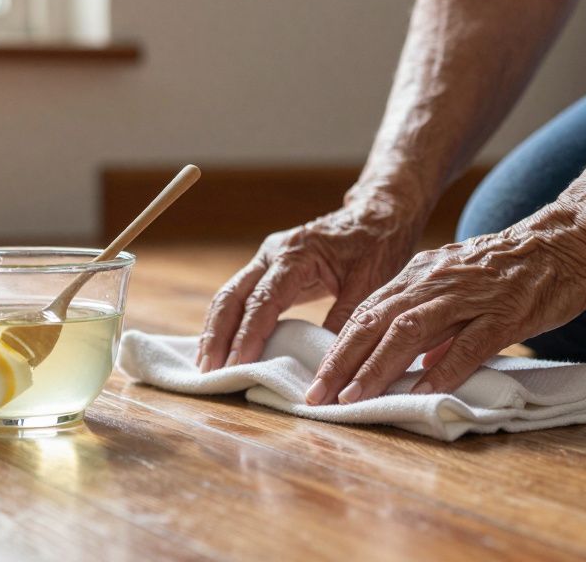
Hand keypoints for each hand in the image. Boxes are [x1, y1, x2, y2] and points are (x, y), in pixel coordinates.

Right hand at [197, 186, 424, 371]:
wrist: (378, 213)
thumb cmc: (378, 245)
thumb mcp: (371, 283)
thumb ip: (346, 320)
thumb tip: (326, 365)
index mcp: (296, 254)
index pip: (262, 301)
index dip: (247, 336)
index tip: (236, 366)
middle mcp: (273, 253)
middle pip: (232, 297)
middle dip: (218, 336)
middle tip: (209, 372)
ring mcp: (266, 258)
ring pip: (229, 296)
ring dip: (216, 331)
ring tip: (207, 366)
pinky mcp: (268, 267)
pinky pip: (239, 296)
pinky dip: (227, 322)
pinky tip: (221, 345)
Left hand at [304, 205, 585, 404]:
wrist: (567, 240)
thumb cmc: (513, 269)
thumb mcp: (458, 287)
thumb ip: (432, 322)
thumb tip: (413, 364)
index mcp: (419, 276)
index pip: (365, 314)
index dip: (337, 349)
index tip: (316, 382)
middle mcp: (433, 283)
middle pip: (374, 322)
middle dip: (341, 362)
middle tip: (317, 396)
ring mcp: (467, 296)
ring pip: (409, 331)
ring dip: (376, 367)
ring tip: (353, 398)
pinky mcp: (504, 311)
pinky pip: (468, 343)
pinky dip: (443, 367)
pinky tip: (422, 391)